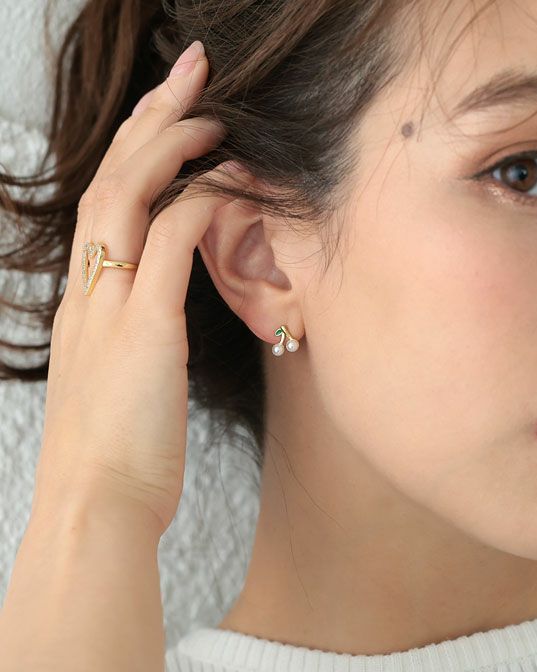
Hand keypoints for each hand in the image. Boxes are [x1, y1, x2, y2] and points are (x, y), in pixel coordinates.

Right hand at [31, 41, 232, 535]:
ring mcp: (111, 307)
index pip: (105, 208)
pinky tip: (227, 177)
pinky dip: (198, 201)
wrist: (97, 509)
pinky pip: (170, 242)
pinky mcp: (145, 330)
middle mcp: (89, 294)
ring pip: (128, 195)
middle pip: (111, 180)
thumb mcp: (123, 389)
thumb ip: (136, 347)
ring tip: (211, 107)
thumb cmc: (119, 459)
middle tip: (191, 73)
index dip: (134, 154)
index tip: (166, 117)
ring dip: (170, 143)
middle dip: (150, 120)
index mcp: (85, 306)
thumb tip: (160, 334)